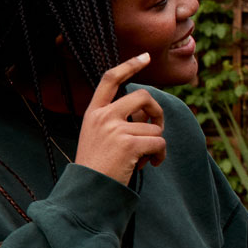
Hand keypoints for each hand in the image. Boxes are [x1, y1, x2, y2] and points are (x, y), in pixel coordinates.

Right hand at [77, 54, 166, 184]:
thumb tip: (150, 114)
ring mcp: (115, 128)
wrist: (87, 191)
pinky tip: (149, 165)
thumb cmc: (97, 167)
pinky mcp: (129, 143)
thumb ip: (117, 120)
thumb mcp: (98, 136)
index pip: (110, 79)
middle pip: (144, 96)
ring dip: (155, 144)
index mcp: (93, 112)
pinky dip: (160, 155)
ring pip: (154, 127)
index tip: (146, 56)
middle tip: (156, 127)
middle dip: (157, 112)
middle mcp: (103, 116)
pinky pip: (159, 142)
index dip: (129, 65)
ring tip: (142, 158)